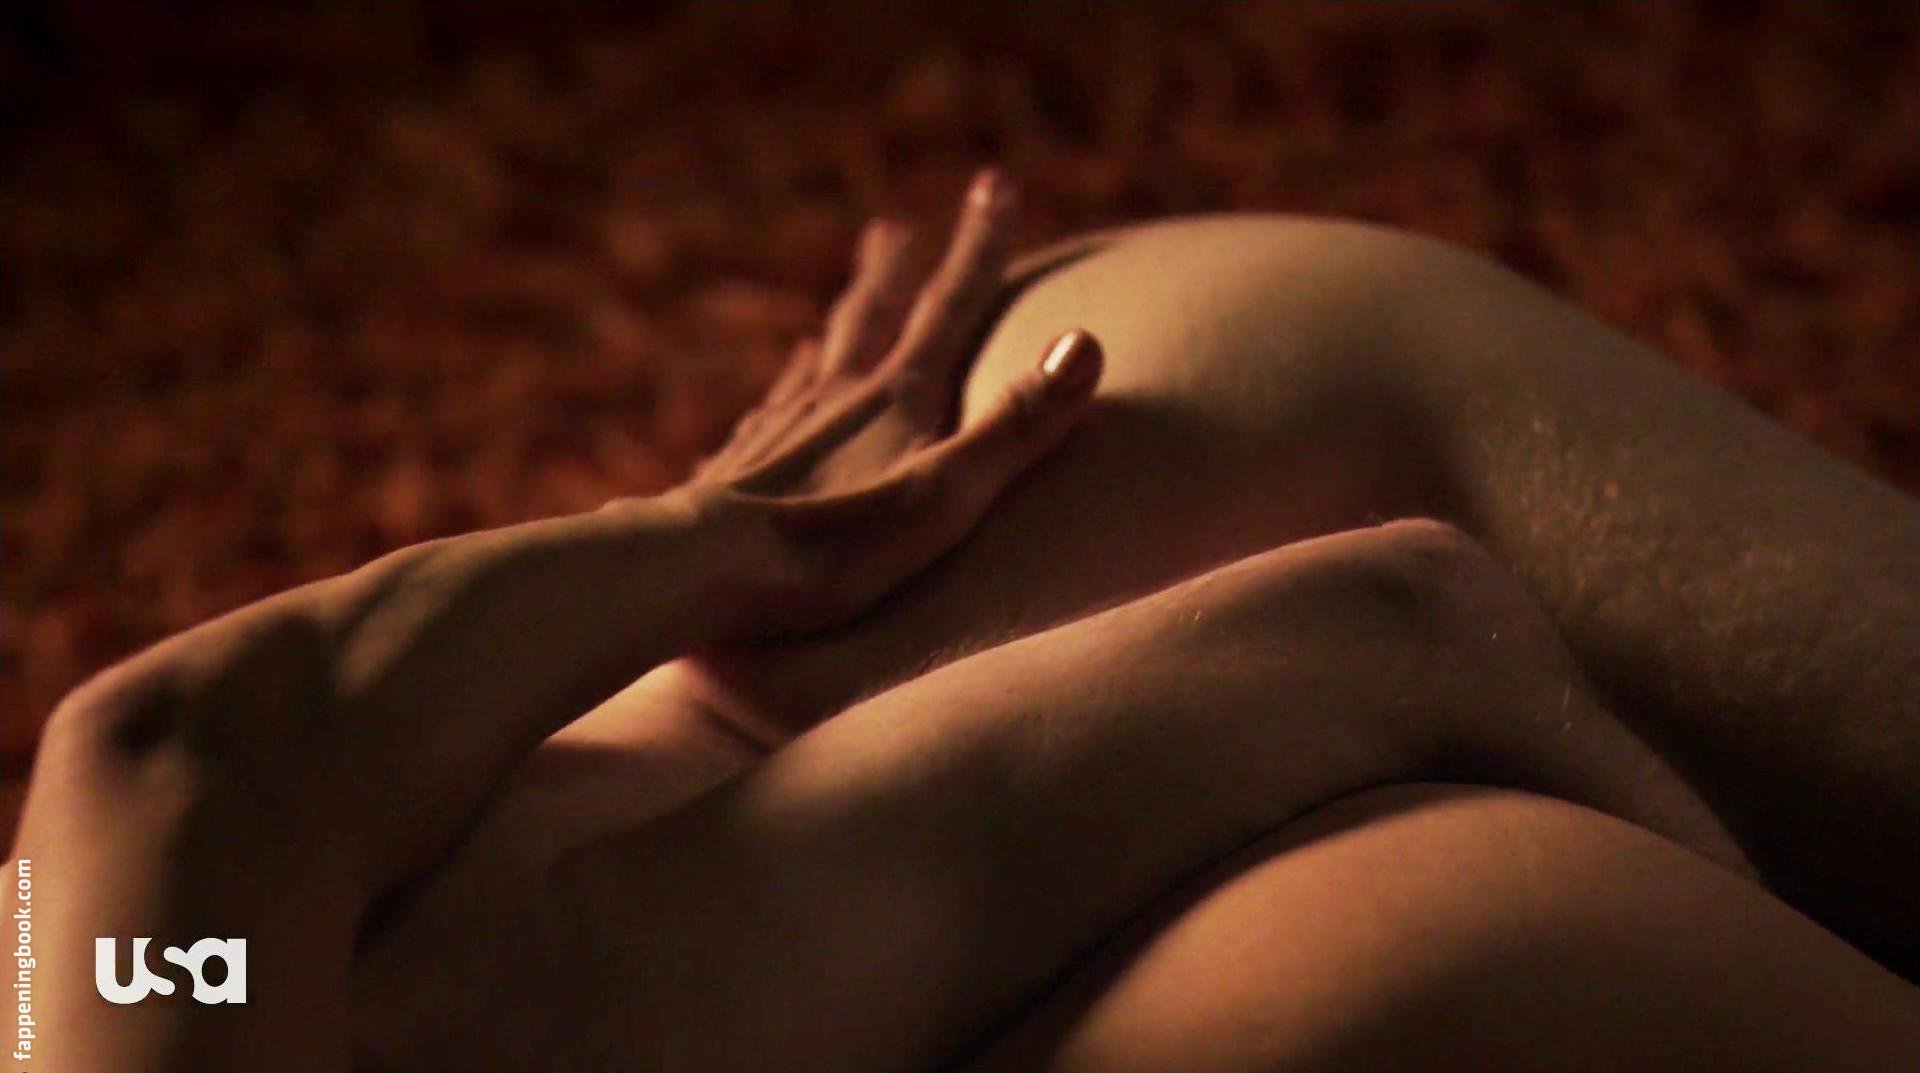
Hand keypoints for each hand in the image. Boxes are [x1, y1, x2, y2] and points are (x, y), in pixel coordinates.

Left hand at [673, 170, 1102, 634]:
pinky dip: (780, 398)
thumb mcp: (946, 496)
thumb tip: (1087, 343)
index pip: (952, 305)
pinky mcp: (731, 476)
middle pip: (869, 318)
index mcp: (894, 398)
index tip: (995, 184)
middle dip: (893, 273)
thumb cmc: (831, 550)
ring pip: (812, 364)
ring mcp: (776, 433)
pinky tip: (766, 409)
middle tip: (892, 229)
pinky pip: (764, 421)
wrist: (692, 575)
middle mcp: (832, 398)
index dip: (981, 246)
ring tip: (834, 315)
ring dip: (834, 331)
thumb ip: (1017, 427)